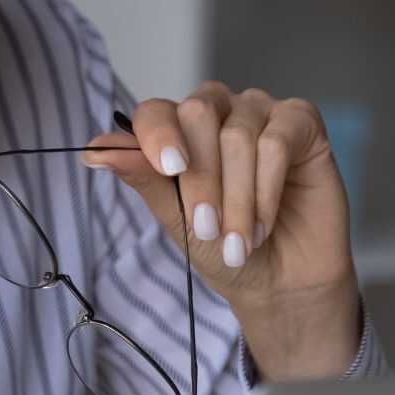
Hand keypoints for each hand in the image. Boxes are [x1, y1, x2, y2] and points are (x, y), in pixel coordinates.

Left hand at [83, 85, 364, 379]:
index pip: (156, 111)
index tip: (169, 171)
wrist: (278, 283)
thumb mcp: (176, 219)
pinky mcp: (301, 123)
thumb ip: (144, 179)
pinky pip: (277, 141)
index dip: (157, 135)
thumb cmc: (224, 248)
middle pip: (198, 112)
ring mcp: (260, 112)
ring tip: (239, 243)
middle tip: (208, 228)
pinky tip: (264, 224)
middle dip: (202, 179)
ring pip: (238, 134)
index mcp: (179, 129)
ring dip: (238, 197)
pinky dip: (267, 188)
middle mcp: (219, 111)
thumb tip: (93, 151)